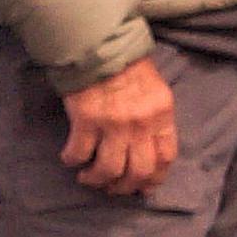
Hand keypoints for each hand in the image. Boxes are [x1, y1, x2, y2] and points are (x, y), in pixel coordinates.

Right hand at [60, 55, 178, 194]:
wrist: (100, 47)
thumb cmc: (130, 68)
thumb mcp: (155, 92)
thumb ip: (156, 121)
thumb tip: (149, 153)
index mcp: (162, 115)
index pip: (165, 157)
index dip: (155, 178)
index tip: (144, 187)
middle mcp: (141, 123)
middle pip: (138, 171)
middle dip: (124, 187)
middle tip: (113, 188)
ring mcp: (113, 123)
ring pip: (108, 169)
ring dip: (97, 180)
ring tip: (88, 178)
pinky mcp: (86, 120)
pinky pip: (79, 153)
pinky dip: (73, 161)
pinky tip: (71, 159)